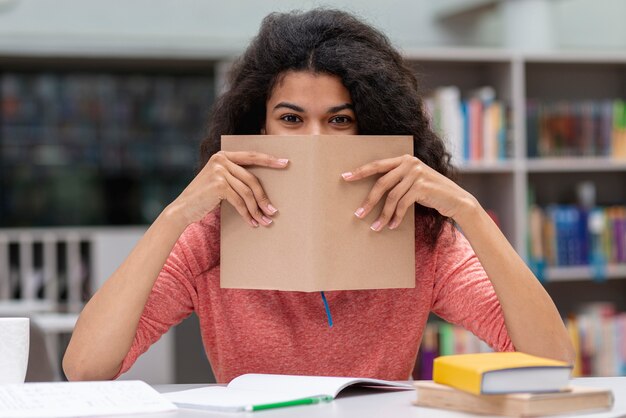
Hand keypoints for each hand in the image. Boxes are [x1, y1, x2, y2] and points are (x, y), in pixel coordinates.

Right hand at [172, 151, 288, 226]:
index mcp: (223, 155)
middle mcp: (221, 159)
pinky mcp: (218, 184)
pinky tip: (252, 222)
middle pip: (252, 179)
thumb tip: (261, 188)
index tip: (285, 163)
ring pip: (247, 192)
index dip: (269, 160)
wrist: (182, 209)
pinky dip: (247, 214)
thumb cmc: (204, 198)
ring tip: (265, 220)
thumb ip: (235, 177)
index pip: (252, 156)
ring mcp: (219, 171)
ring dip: (257, 209)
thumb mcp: (220, 182)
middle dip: (264, 197)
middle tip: (274, 210)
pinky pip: (239, 201)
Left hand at [341, 155, 476, 230]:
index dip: (360, 171)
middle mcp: (409, 163)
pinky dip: (396, 217)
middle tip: (358, 213)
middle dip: (369, 200)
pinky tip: (392, 226)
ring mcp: (417, 174)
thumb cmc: (430, 193)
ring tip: (375, 227)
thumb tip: (371, 194)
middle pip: (382, 183)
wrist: (456, 200)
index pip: (377, 165)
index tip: (345, 177)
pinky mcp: (422, 186)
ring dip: (382, 214)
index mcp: (404, 159)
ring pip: (391, 197)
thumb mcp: (412, 182)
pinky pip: (403, 204)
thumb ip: (396, 181)